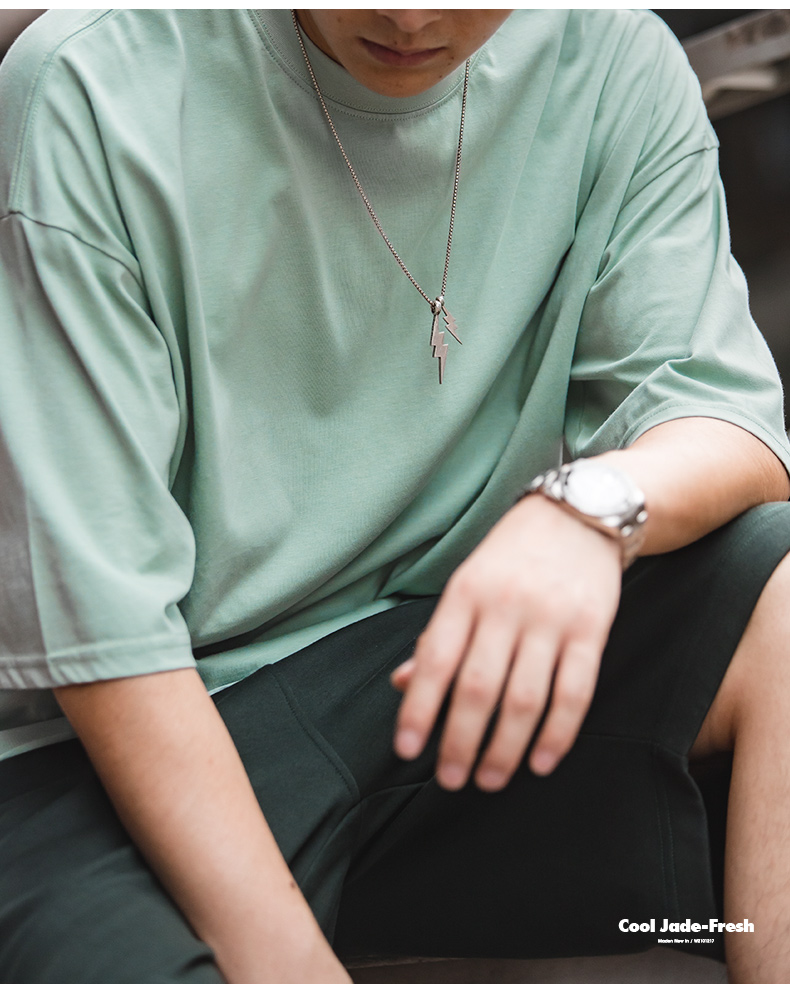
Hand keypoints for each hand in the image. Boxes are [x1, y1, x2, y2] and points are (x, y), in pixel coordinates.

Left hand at [392, 494, 621, 789]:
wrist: (580, 514)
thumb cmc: (511, 556)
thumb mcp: (466, 583)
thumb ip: (439, 635)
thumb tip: (404, 684)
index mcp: (465, 593)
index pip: (436, 660)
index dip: (419, 709)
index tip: (406, 751)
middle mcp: (506, 605)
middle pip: (479, 688)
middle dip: (460, 742)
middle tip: (450, 780)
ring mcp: (551, 618)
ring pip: (525, 698)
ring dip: (505, 748)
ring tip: (490, 779)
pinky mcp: (591, 628)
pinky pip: (575, 691)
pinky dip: (558, 734)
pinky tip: (541, 761)